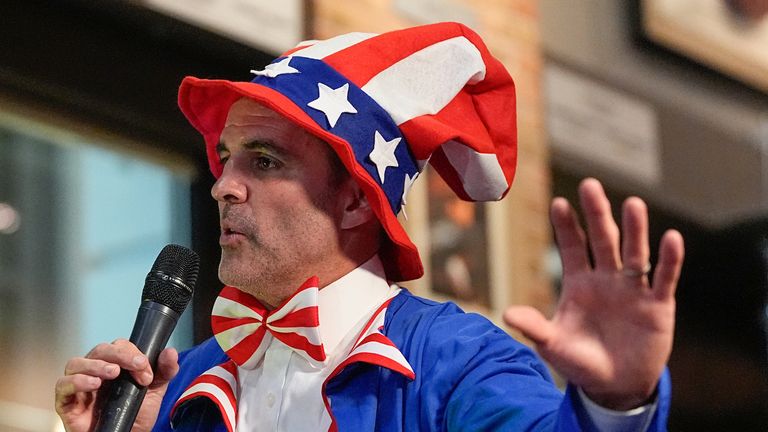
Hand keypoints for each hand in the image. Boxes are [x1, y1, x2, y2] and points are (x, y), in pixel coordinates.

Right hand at [54, 339, 178, 431]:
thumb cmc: (135, 416)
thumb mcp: (155, 392)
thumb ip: (165, 371)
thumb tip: (170, 352)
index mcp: (114, 365)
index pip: (119, 346)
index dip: (133, 353)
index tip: (146, 371)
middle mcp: (95, 372)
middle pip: (99, 350)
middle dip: (119, 354)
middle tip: (136, 365)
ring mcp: (79, 386)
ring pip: (76, 363)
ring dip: (96, 364)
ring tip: (112, 373)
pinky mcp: (67, 403)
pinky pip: (63, 385)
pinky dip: (77, 381)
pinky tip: (93, 384)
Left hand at [504, 178, 683, 409]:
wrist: (615, 385)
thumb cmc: (580, 361)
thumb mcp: (554, 345)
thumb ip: (535, 328)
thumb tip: (506, 314)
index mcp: (579, 283)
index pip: (572, 247)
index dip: (566, 227)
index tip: (558, 203)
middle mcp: (606, 279)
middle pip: (602, 240)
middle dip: (596, 214)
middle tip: (590, 185)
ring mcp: (633, 289)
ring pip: (635, 253)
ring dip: (635, 230)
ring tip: (632, 203)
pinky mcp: (657, 305)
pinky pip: (664, 279)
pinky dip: (669, 260)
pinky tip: (671, 238)